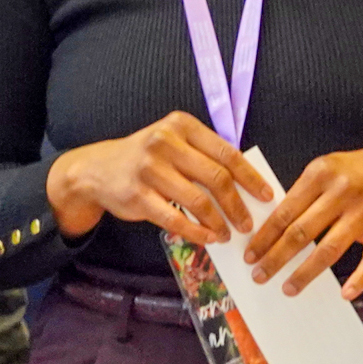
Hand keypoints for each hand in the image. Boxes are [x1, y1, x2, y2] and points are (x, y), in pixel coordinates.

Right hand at [46, 112, 273, 245]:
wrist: (96, 170)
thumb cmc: (145, 159)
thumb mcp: (172, 143)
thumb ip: (203, 156)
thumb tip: (245, 186)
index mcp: (181, 126)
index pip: (226, 153)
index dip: (250, 177)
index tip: (266, 196)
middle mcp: (165, 142)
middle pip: (216, 177)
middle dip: (238, 204)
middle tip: (249, 223)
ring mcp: (150, 168)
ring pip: (198, 200)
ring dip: (219, 222)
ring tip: (228, 234)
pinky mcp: (137, 195)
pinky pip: (175, 218)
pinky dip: (196, 232)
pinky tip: (208, 238)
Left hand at [242, 137, 362, 301]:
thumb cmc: (356, 170)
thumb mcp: (327, 168)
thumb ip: (303, 193)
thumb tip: (271, 229)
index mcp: (321, 173)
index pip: (285, 211)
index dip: (265, 236)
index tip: (250, 255)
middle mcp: (343, 192)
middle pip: (301, 232)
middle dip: (276, 258)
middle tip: (259, 276)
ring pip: (329, 249)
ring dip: (305, 273)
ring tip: (288, 288)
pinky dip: (359, 279)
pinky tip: (345, 294)